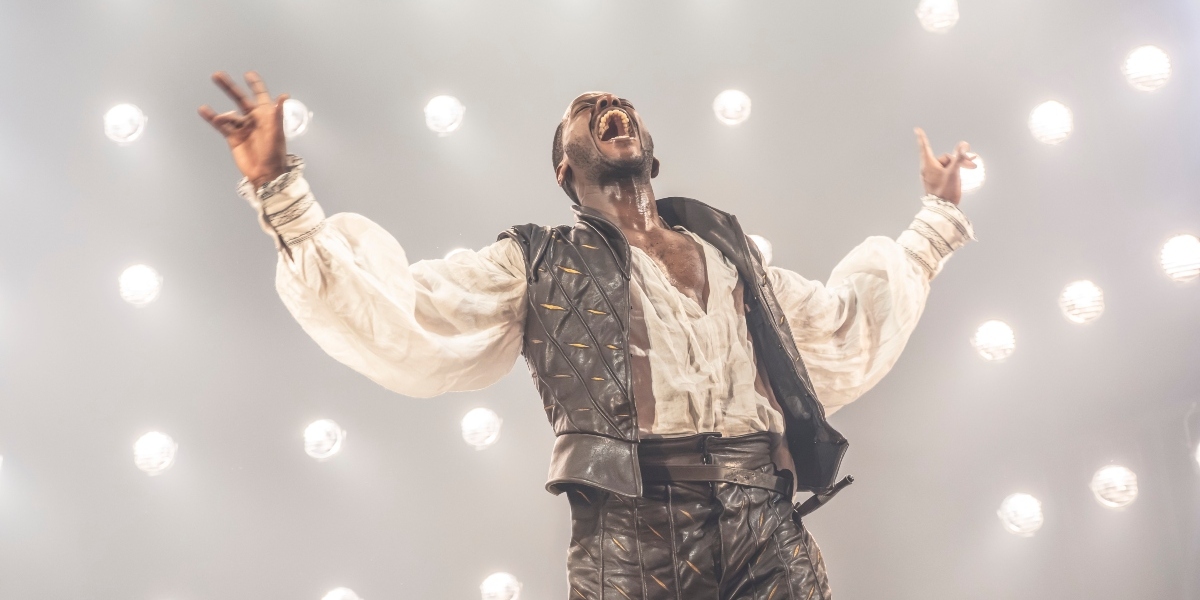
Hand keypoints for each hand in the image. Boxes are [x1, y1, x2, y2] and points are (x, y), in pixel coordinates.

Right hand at [198, 72, 288, 187]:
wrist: (265, 173)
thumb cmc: (275, 153)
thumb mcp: (277, 132)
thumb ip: (278, 113)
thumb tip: (284, 95)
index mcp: (266, 115)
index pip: (260, 95)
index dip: (255, 84)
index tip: (249, 74)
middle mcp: (253, 119)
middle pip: (239, 99)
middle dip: (229, 87)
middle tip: (217, 75)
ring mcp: (242, 127)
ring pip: (229, 114)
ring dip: (222, 113)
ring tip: (222, 119)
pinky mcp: (233, 137)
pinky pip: (221, 125)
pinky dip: (212, 117)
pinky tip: (204, 110)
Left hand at [914, 127, 975, 205]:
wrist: (943, 209)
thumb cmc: (945, 191)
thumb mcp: (954, 172)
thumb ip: (959, 157)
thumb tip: (963, 144)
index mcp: (928, 165)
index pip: (925, 147)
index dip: (922, 138)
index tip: (917, 129)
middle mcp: (929, 168)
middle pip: (945, 157)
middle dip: (959, 159)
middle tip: (972, 163)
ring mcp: (933, 175)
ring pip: (948, 164)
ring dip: (960, 165)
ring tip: (971, 167)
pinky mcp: (938, 180)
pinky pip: (947, 170)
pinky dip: (955, 169)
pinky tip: (966, 168)